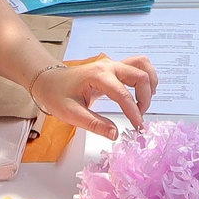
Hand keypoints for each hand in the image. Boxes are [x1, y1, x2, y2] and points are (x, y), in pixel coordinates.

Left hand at [33, 52, 154, 136]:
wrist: (48, 80)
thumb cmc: (57, 95)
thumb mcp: (71, 114)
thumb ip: (95, 124)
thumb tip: (115, 134)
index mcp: (97, 76)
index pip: (123, 94)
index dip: (134, 112)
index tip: (138, 128)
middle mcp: (108, 66)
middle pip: (140, 76)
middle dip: (144, 98)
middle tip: (138, 118)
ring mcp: (113, 64)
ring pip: (142, 66)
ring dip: (149, 83)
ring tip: (143, 103)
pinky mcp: (115, 67)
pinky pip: (138, 66)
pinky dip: (145, 77)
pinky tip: (142, 93)